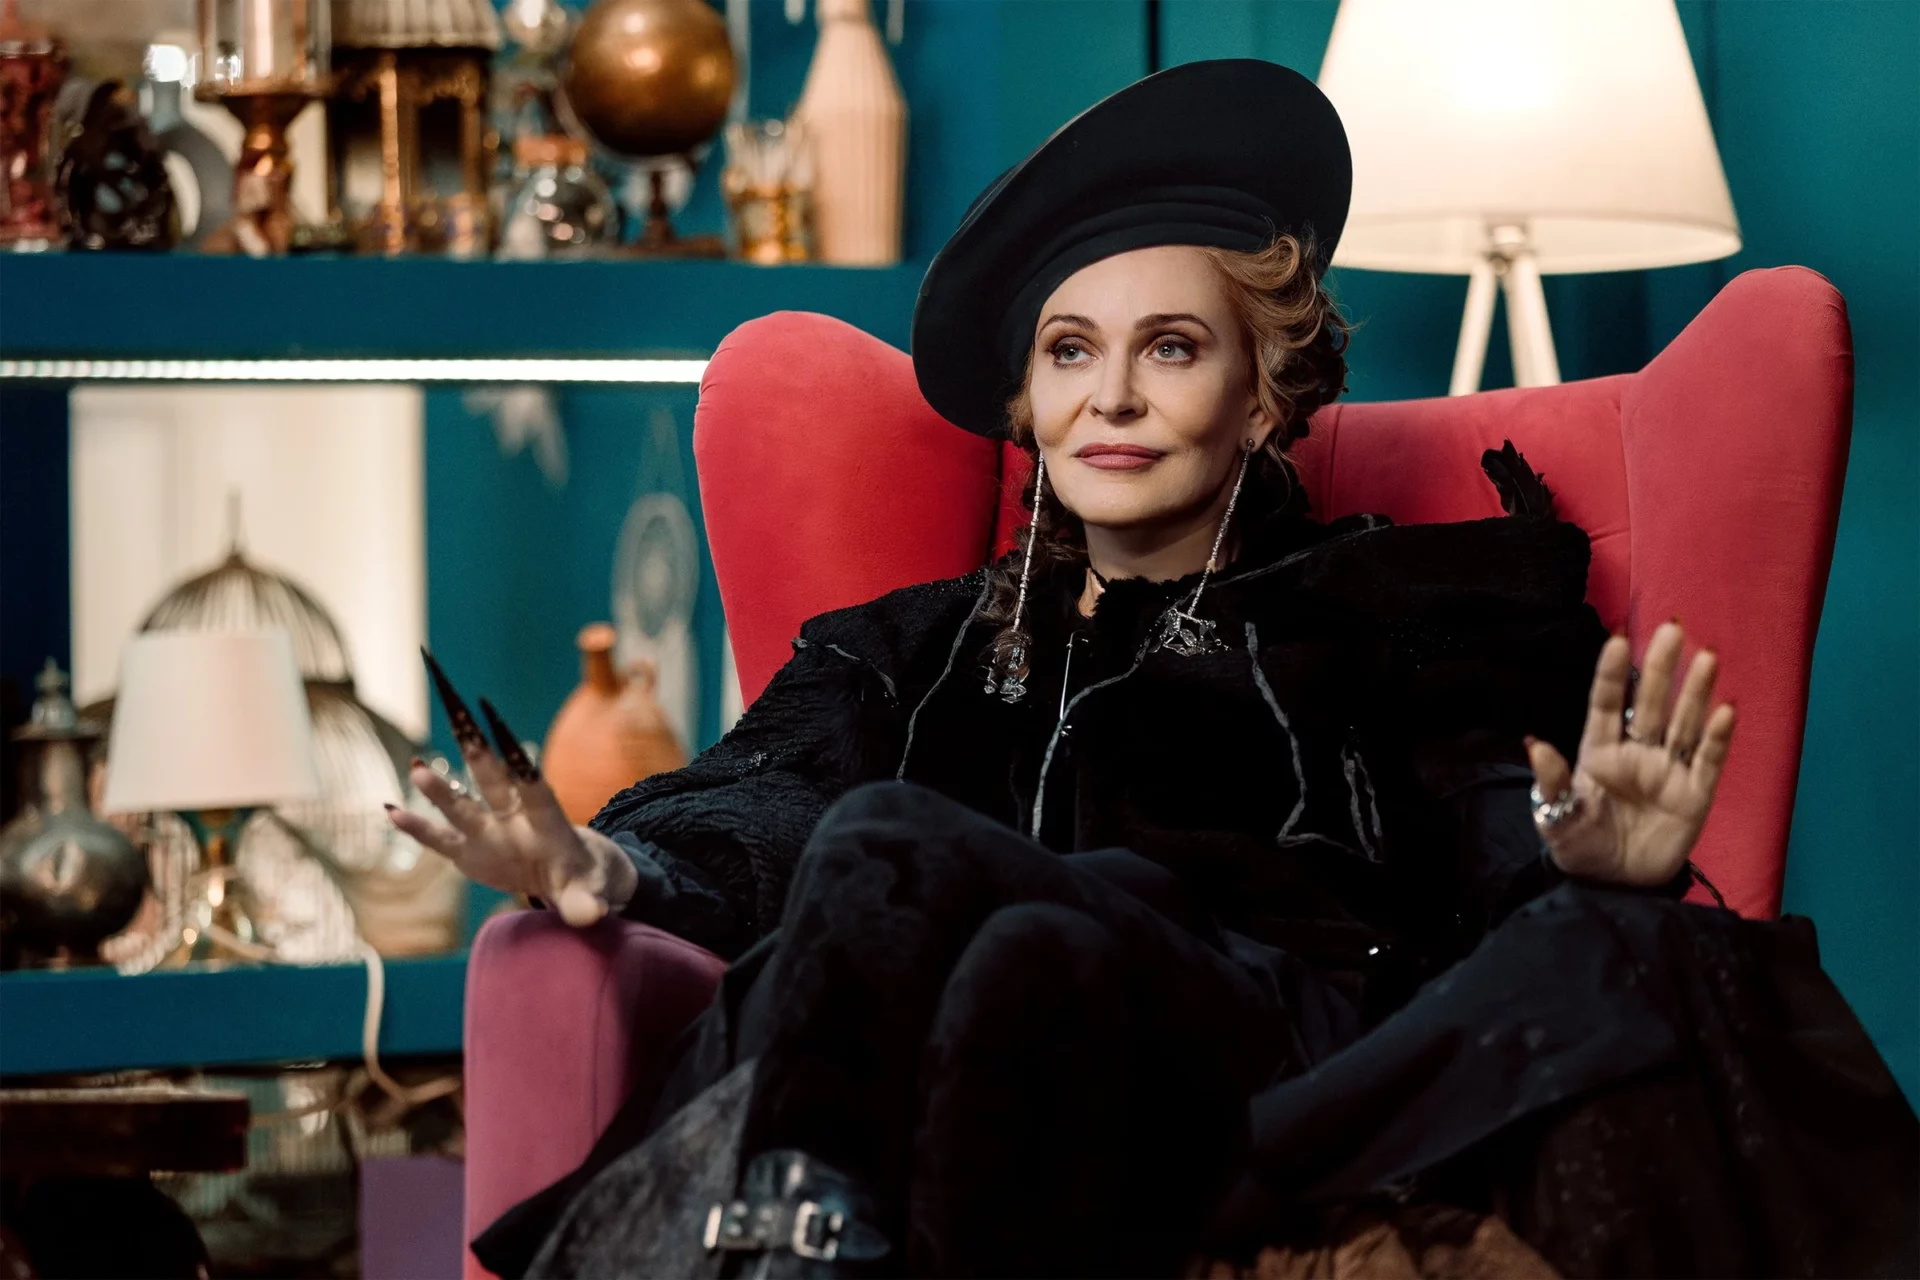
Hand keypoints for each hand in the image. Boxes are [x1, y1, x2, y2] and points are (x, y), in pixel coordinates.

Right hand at [384, 651, 635, 926]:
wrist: (568, 875)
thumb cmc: (583, 880)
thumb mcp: (588, 894)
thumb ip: (586, 904)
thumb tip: (591, 916)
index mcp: (549, 822)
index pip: (536, 790)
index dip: (523, 768)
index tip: (512, 743)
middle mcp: (514, 818)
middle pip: (495, 784)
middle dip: (480, 758)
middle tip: (463, 724)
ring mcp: (489, 832)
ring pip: (463, 806)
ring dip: (442, 790)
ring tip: (417, 767)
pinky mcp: (469, 851)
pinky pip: (440, 838)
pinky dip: (417, 826)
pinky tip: (391, 810)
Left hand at [1524, 620, 1736, 887]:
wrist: (1614, 887)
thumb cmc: (1581, 845)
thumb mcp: (1557, 818)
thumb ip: (1551, 782)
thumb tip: (1534, 743)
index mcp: (1599, 752)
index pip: (1606, 705)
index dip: (1612, 674)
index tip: (1618, 637)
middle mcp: (1636, 753)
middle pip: (1651, 704)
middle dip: (1661, 668)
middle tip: (1672, 627)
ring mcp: (1667, 771)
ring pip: (1684, 723)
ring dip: (1695, 691)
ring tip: (1706, 656)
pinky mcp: (1694, 795)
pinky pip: (1708, 761)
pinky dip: (1717, 737)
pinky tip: (1725, 709)